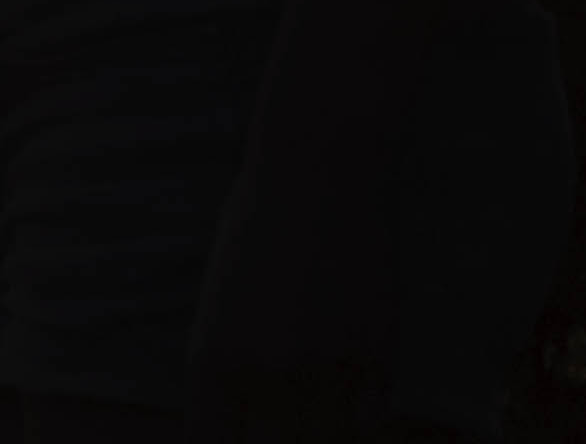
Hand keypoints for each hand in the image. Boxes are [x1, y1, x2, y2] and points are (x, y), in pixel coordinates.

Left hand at [181, 146, 402, 443]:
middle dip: (272, 439)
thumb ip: (225, 366)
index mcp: (212, 358)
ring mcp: (321, 369)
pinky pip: (371, 420)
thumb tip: (235, 418)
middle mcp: (262, 374)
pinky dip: (363, 419)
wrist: (320, 169)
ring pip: (325, 442)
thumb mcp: (219, 299)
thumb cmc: (257, 222)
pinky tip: (357, 401)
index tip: (241, 432)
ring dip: (322, 430)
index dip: (229, 440)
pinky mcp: (375, 355)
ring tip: (319, 401)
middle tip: (282, 418)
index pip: (210, 441)